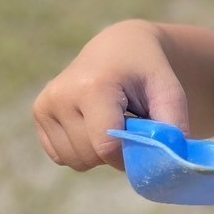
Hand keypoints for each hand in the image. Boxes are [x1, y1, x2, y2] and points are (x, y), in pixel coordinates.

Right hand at [33, 20, 188, 171]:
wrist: (118, 49)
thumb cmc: (147, 72)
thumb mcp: (169, 92)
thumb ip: (174, 127)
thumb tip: (170, 164)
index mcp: (92, 87)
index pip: (107, 147)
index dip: (129, 156)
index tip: (143, 141)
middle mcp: (61, 95)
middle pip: (91, 156)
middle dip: (116, 153)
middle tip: (129, 124)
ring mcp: (45, 105)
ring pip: (76, 161)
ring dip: (99, 153)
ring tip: (111, 122)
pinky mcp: (39, 114)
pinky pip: (62, 156)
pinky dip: (83, 150)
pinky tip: (93, 124)